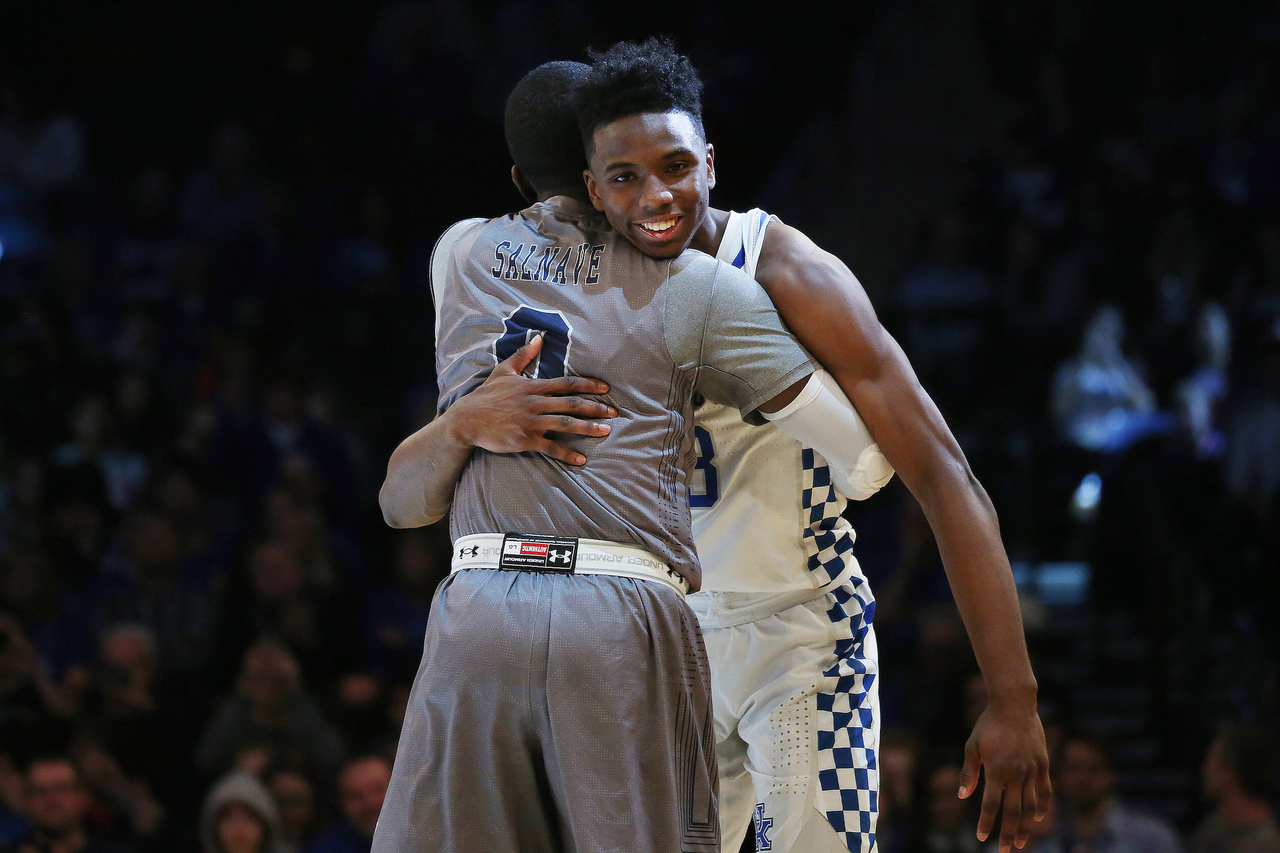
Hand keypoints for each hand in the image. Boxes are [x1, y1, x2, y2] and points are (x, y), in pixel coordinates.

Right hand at [450, 335, 615, 464]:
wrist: (468, 420)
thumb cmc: (486, 395)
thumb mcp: (504, 370)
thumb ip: (524, 355)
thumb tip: (539, 337)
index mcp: (533, 387)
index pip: (567, 383)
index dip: (588, 385)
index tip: (605, 388)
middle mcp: (536, 403)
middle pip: (572, 404)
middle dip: (595, 407)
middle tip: (614, 412)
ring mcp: (531, 422)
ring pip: (565, 424)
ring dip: (587, 428)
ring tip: (605, 430)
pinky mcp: (525, 440)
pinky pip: (550, 447)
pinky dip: (566, 454)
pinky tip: (581, 459)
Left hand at [959, 693, 1051, 851]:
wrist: (1014, 705)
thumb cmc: (988, 724)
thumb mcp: (972, 746)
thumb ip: (969, 772)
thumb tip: (962, 796)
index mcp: (997, 770)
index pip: (990, 805)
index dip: (985, 823)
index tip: (980, 838)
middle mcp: (1017, 774)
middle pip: (1013, 812)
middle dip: (1008, 834)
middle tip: (1005, 851)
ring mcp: (1032, 770)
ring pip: (1031, 806)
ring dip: (1026, 827)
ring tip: (1021, 842)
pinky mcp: (1043, 764)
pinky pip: (1045, 791)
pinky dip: (1042, 807)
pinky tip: (1037, 819)